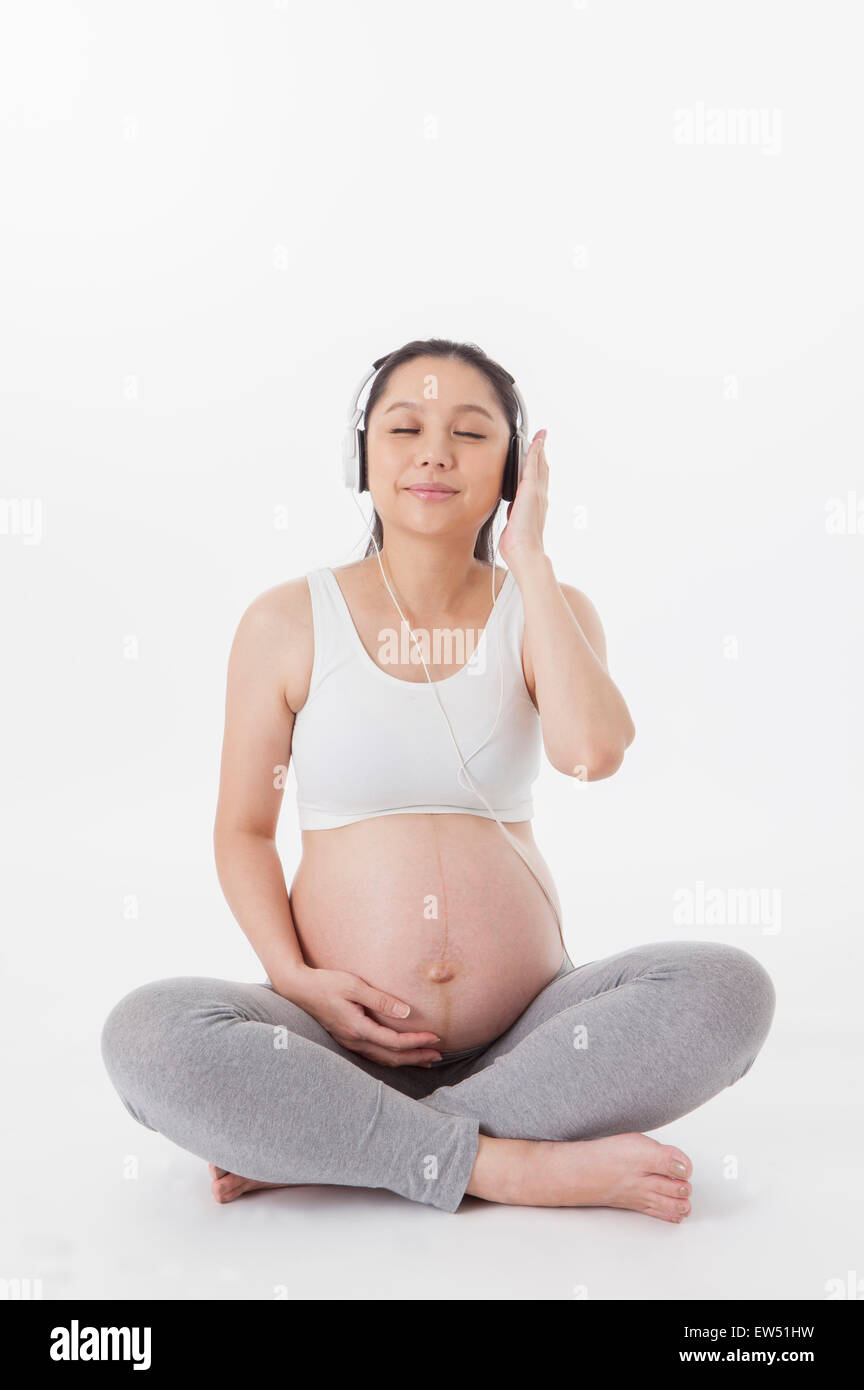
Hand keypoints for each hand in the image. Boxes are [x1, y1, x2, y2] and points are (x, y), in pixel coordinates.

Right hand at [276, 964, 442, 1066]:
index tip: (435, 1037)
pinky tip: (399, 1054)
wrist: (299, 989)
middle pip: (391, 1057)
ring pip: (382, 1059)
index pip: (394, 1042)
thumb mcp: (354, 985)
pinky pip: (374, 1055)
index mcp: (357, 1028)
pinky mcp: (347, 1039)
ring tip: (426, 1059)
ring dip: (406, 1060)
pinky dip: (391, 1057)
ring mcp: (349, 1042)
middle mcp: (354, 1040)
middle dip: (416, 1057)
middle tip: (438, 1055)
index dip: (416, 1042)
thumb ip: (380, 1000)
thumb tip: (406, 1013)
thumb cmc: (326, 983)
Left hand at [499, 428, 548, 576]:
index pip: (537, 481)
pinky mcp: (530, 490)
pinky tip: (535, 442)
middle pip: (542, 469)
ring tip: (540, 436)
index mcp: (535, 505)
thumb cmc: (518, 545)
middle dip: (541, 453)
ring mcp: (537, 493)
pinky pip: (533, 466)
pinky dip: (535, 452)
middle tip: (542, 438)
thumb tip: (512, 515)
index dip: (538, 467)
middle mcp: (540, 497)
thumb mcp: (514, 526)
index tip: (537, 456)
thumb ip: (514, 516)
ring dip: (540, 449)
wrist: (524, 552)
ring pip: (540, 465)